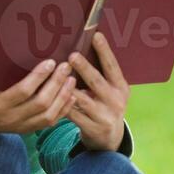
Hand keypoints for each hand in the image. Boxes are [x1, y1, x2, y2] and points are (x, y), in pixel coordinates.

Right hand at [0, 58, 76, 153]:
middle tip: (66, 66)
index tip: (50, 62)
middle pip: (40, 103)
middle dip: (56, 84)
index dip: (39, 77)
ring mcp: (19, 126)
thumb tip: (13, 43)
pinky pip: (49, 123)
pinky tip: (71, 96)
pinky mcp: (26, 130)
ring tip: (71, 79)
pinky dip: (63, 109)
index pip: (23, 91)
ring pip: (48, 116)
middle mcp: (10, 117)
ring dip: (63, 97)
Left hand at [66, 32, 129, 151]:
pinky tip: (52, 96)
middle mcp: (115, 101)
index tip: (95, 35)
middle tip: (72, 55)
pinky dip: (62, 104)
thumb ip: (101, 74)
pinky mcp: (92, 128)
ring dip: (68, 87)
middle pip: (97, 82)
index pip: (112, 66)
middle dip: (84, 68)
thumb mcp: (111, 90)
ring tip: (57, 75)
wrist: (110, 138)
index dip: (104, 51)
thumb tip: (83, 46)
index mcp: (121, 87)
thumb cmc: (105, 104)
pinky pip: (73, 114)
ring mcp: (104, 116)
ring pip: (82, 99)